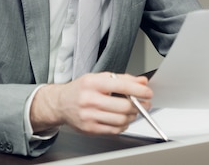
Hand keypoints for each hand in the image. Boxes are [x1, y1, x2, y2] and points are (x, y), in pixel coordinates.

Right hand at [30, 72, 152, 133]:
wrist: (61, 103)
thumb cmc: (82, 89)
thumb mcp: (100, 78)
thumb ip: (123, 79)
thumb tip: (142, 82)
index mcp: (93, 83)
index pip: (122, 86)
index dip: (139, 91)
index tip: (148, 93)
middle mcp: (89, 100)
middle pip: (123, 106)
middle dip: (139, 106)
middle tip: (144, 103)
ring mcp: (89, 116)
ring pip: (121, 120)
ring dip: (133, 116)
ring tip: (133, 111)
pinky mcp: (89, 129)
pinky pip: (114, 130)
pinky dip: (123, 125)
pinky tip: (123, 119)